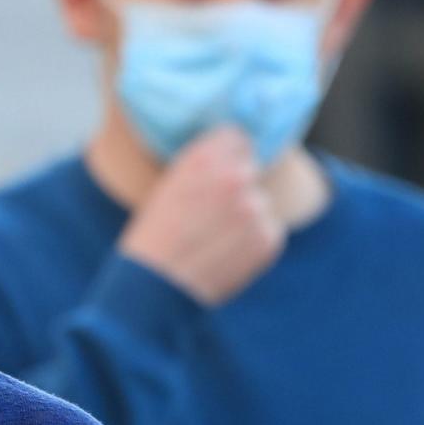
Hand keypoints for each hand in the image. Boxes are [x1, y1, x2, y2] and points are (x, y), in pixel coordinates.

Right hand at [119, 126, 285, 304]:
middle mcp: (234, 177)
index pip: (237, 137)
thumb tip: (231, 157)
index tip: (220, 170)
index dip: (228, 154)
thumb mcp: (170, 185)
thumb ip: (203, 166)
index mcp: (204, 157)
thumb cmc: (153, 236)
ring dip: (246, 215)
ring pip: (260, 201)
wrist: (154, 287)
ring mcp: (255, 208)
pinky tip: (226, 253)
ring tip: (215, 238)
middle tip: (214, 211)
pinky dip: (254, 240)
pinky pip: (269, 230)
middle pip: (251, 168)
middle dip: (237, 184)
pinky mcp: (269, 238)